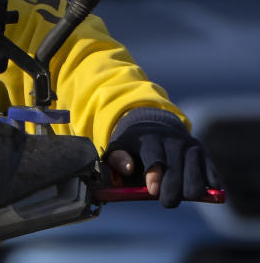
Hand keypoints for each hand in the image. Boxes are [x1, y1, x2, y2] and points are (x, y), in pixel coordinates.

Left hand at [105, 109, 221, 207]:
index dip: (155, 176)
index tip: (153, 191)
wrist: (154, 128)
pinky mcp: (205, 155)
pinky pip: (212, 179)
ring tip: (178, 195)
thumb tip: (128, 169)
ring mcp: (191, 146)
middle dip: (171, 193)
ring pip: (196, 180)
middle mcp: (173, 140)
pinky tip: (198, 190)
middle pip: (176, 173)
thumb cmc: (133, 147)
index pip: (155, 159)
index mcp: (149, 138)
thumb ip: (117, 159)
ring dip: (188, 194)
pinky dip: (207, 190)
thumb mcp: (119, 149)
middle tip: (166, 201)